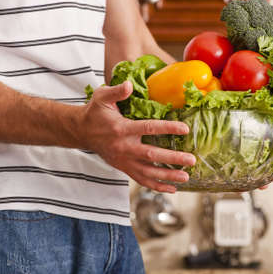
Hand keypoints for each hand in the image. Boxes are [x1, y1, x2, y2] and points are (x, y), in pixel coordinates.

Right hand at [79, 81, 195, 192]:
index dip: (168, 128)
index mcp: (122, 129)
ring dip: (167, 176)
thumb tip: (130, 85)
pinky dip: (156, 186)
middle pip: (152, 155)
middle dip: (172, 159)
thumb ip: (117, 91)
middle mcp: (124, 147)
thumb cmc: (95, 113)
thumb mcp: (102, 97)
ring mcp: (124, 160)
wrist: (81, 132)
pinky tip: (171, 189)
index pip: (149, 128)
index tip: (185, 129)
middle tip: (191, 160)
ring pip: (148, 172)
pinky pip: (141, 180)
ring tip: (185, 177)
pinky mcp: (123, 168)